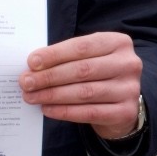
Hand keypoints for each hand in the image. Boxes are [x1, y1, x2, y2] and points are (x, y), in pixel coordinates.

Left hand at [19, 31, 142, 140]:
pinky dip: (65, 111)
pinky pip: (89, 112)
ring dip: (53, 95)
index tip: (31, 63)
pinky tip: (48, 109)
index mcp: (119, 42)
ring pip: (84, 92)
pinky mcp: (125, 112)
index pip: (82, 47)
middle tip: (26, 82)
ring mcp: (130, 89)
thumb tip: (34, 66)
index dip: (55, 54)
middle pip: (82, 70)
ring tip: (32, 97)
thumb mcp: (91, 58)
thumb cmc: (99, 75)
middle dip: (49, 76)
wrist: (122, 103)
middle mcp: (128, 64)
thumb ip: (68, 57)